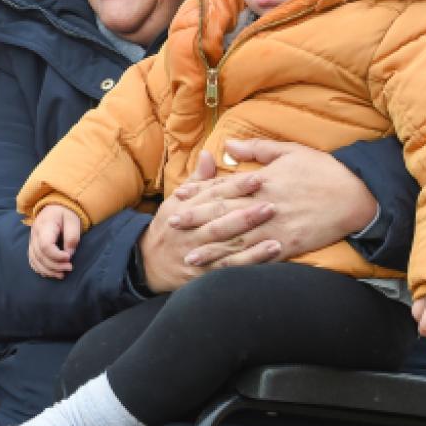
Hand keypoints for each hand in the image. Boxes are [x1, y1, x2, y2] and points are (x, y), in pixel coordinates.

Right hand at [28, 206, 81, 278]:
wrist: (55, 206)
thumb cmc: (66, 213)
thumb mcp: (73, 221)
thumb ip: (71, 237)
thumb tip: (68, 255)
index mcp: (45, 225)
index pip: (45, 245)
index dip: (56, 255)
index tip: (69, 258)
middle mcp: (35, 234)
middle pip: (40, 255)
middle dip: (55, 265)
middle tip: (69, 267)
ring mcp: (32, 240)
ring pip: (35, 260)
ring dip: (48, 270)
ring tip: (62, 275)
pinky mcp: (33, 246)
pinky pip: (32, 261)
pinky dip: (41, 269)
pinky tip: (51, 273)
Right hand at [138, 151, 280, 292]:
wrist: (149, 262)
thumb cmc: (169, 226)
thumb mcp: (176, 201)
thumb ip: (197, 179)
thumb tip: (208, 153)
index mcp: (187, 208)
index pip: (213, 195)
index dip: (236, 187)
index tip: (258, 177)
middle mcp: (192, 230)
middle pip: (221, 219)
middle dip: (246, 211)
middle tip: (272, 202)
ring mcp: (199, 252)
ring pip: (227, 243)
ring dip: (253, 235)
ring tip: (276, 227)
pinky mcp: (205, 272)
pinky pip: (231, 267)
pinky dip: (253, 259)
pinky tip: (273, 251)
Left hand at [172, 139, 378, 266]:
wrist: (357, 195)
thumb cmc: (322, 169)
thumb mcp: (290, 150)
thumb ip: (257, 149)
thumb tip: (228, 146)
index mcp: (263, 180)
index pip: (224, 187)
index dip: (199, 193)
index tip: (178, 198)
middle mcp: (265, 204)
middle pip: (224, 213)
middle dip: (196, 221)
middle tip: (172, 226)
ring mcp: (277, 226)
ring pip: (237, 239)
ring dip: (212, 249)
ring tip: (189, 257)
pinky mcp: (290, 244)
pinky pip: (260, 256)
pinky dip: (241, 264)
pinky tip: (224, 271)